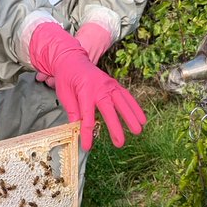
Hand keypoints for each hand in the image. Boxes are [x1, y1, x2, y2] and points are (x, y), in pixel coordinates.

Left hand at [29, 22, 145, 150]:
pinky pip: (126, 96)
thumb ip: (72, 111)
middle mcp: (100, 87)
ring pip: (122, 102)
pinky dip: (134, 107)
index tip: (87, 146)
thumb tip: (76, 129)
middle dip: (116, 127)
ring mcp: (109, 84)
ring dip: (131, 117)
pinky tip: (142, 118)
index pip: (87, 116)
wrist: (72, 59)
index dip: (87, 133)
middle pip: (109, 109)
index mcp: (84, 91)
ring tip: (138, 131)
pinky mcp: (114, 84)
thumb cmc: (66, 78)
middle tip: (121, 143)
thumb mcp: (64, 94)